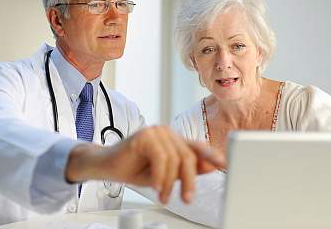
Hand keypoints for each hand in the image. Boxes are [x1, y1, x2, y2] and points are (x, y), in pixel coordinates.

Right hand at [65, 126, 225, 203]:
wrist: (107, 165)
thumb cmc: (133, 168)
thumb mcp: (164, 174)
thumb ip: (185, 170)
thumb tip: (210, 167)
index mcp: (174, 140)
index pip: (197, 147)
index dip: (212, 155)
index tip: (224, 165)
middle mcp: (167, 133)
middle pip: (189, 156)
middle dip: (189, 181)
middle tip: (186, 199)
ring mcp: (156, 131)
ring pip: (175, 158)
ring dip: (171, 182)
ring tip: (164, 196)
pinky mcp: (144, 135)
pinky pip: (161, 157)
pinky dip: (160, 176)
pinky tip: (156, 187)